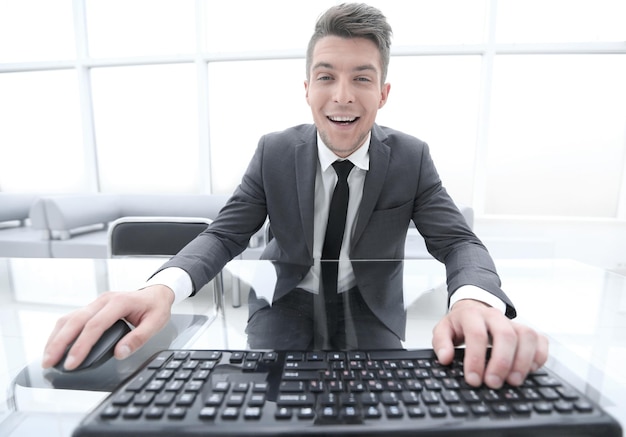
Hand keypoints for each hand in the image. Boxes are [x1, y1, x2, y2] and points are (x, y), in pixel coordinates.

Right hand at [42, 284, 173, 370]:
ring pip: (69, 318)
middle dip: (59, 343)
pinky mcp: (92, 307)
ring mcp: (96, 302)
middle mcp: (104, 300)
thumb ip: (139, 338)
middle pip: (75, 321)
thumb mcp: (156, 322)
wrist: (156, 292)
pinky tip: (56, 345)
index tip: (72, 363)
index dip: (81, 346)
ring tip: (48, 358)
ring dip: (56, 338)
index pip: (95, 325)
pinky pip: (72, 318)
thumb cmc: (155, 307)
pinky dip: (61, 332)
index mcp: (119, 302)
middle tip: (49, 363)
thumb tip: (120, 353)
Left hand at [432, 299, 548, 388]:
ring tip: (512, 381)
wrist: (473, 309)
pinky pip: (540, 340)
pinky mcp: (526, 330)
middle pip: (506, 335)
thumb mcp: (443, 329)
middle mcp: (495, 316)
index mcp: (472, 315)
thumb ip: (441, 343)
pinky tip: (530, 370)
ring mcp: (513, 322)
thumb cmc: (460, 324)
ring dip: (522, 361)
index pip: (477, 335)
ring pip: (526, 336)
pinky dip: (539, 356)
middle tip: (493, 383)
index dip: (476, 359)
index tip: (473, 379)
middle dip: (501, 362)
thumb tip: (445, 358)